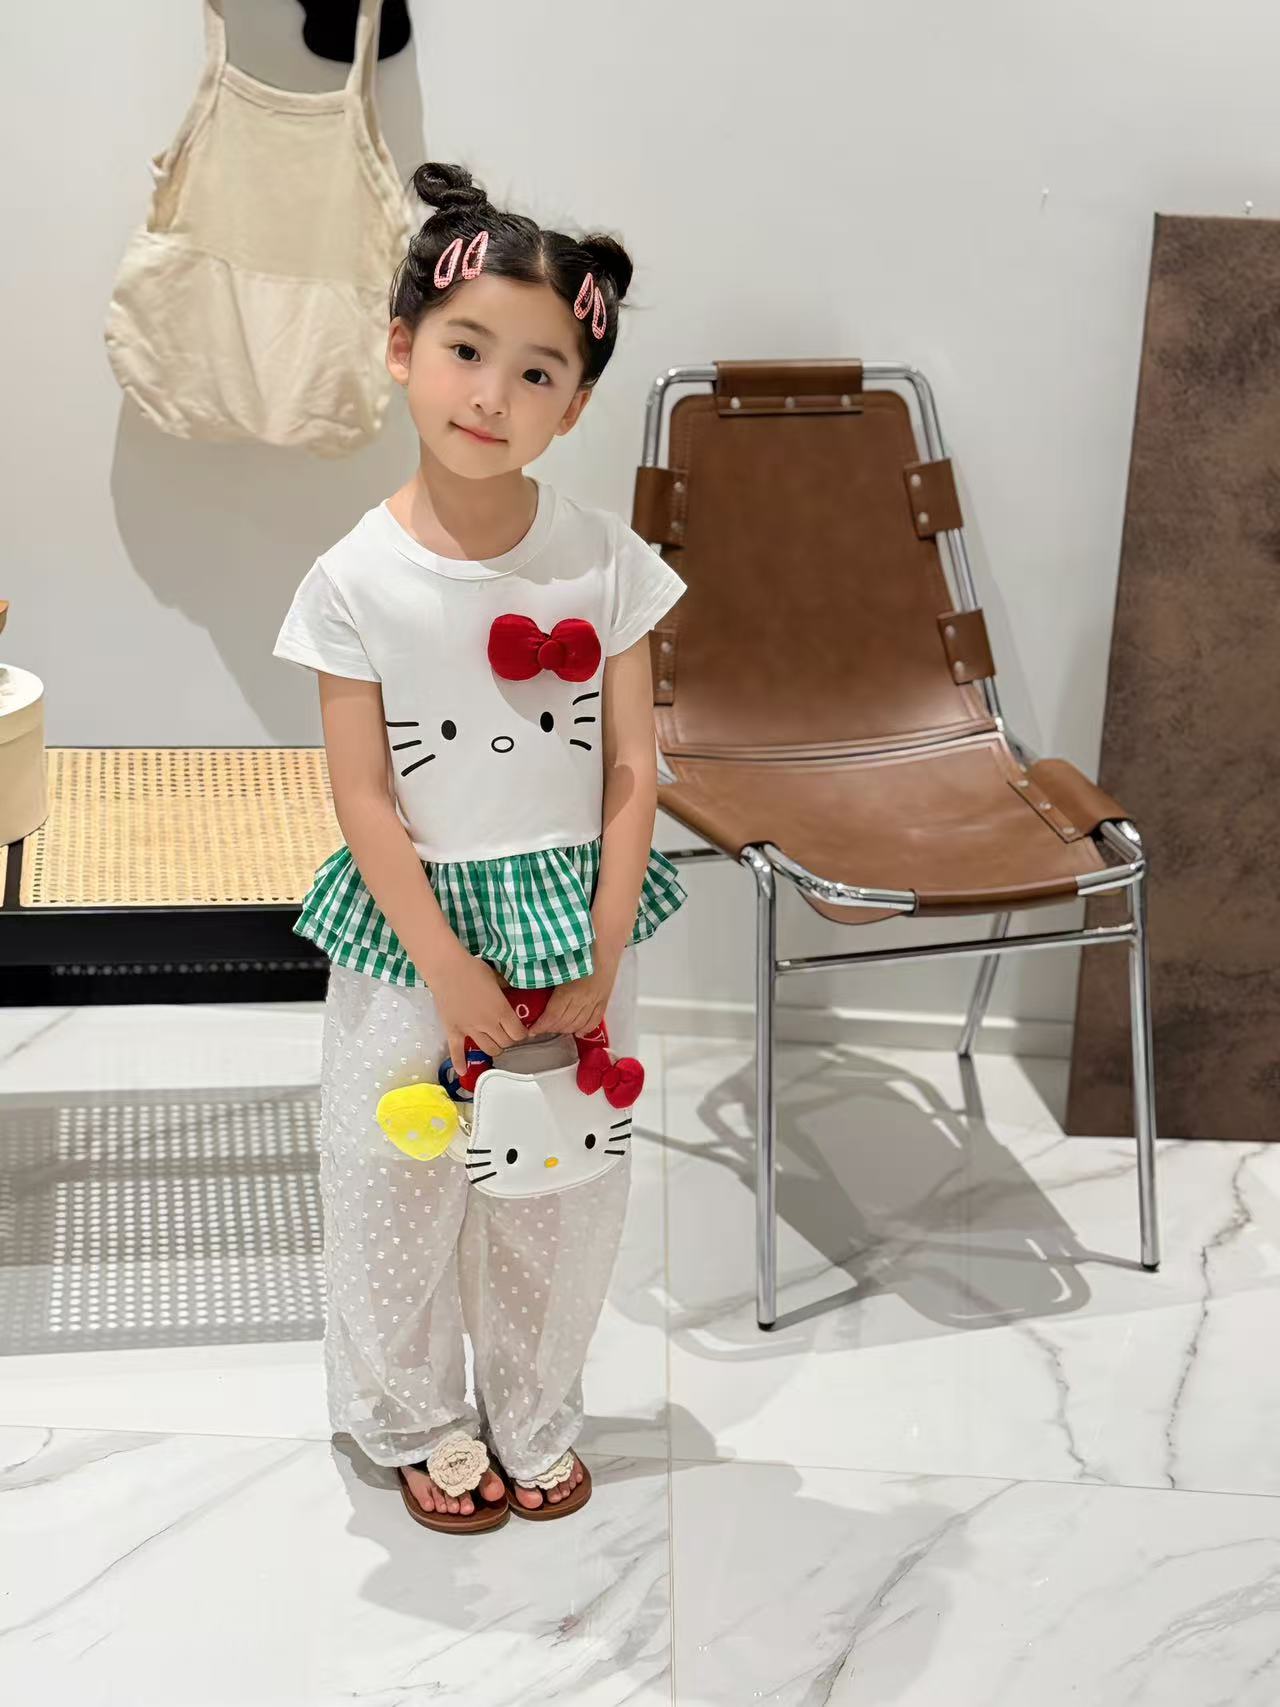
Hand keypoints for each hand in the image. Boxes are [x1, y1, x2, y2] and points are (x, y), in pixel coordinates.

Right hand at [429, 949, 527, 1069]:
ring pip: (488, 1050)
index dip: (521, 1034)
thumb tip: (511, 994)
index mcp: (502, 1011)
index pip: (518, 1034)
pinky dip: (459, 1063)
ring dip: (494, 1048)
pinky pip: (457, 1052)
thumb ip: (506, 990)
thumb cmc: (473, 969)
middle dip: (509, 1040)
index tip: (519, 1030)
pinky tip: (462, 1072)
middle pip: (505, 1044)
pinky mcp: (453, 1031)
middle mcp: (488, 1024)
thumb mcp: (497, 977)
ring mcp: (470, 1030)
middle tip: (506, 1033)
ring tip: (493, 1042)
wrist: (446, 969)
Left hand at [528, 946, 621, 1039]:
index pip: (552, 1016)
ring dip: (566, 1029)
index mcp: (568, 990)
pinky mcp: (604, 1000)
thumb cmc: (578, 949)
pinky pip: (594, 1020)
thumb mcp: (558, 964)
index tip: (531, 1030)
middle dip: (551, 1028)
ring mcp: (595, 1001)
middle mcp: (582, 1000)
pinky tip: (578, 1032)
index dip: (541, 1026)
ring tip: (556, 1029)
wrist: (604, 943)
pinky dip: (585, 1028)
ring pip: (579, 1024)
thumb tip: (532, 989)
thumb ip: (547, 980)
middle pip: (565, 1022)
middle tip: (541, 1029)